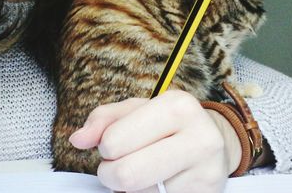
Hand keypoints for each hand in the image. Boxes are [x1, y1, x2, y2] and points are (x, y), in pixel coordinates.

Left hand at [69, 90, 241, 192]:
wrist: (213, 141)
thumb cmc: (168, 123)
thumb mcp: (137, 110)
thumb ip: (104, 120)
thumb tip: (77, 139)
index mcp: (178, 106)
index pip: (115, 141)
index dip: (106, 146)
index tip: (114, 143)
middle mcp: (199, 138)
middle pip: (126, 174)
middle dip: (111, 173)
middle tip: (120, 164)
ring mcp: (207, 173)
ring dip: (130, 187)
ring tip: (145, 170)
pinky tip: (159, 183)